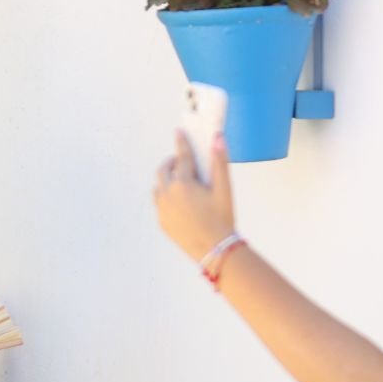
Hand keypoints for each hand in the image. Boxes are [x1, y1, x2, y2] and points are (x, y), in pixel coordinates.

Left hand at [153, 130, 236, 261]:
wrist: (214, 250)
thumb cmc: (222, 218)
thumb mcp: (224, 189)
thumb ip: (219, 162)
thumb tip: (218, 138)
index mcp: (183, 183)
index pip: (182, 157)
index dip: (182, 143)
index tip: (179, 132)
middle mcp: (168, 194)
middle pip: (164, 170)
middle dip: (172, 163)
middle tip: (182, 162)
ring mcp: (162, 209)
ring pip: (158, 187)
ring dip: (167, 180)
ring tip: (181, 182)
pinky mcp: (162, 221)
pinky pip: (159, 203)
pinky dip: (166, 197)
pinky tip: (180, 202)